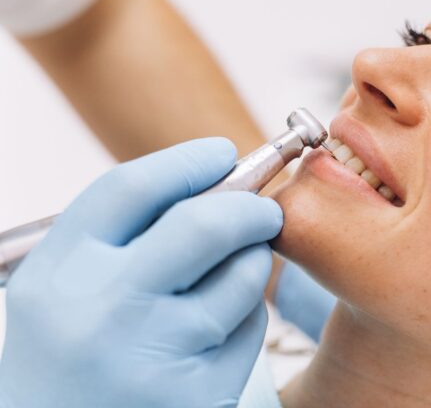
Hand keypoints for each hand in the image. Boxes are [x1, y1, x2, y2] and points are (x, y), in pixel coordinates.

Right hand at [0, 138, 282, 407]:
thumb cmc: (71, 359)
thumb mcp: (68, 291)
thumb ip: (126, 236)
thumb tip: (220, 179)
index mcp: (59, 275)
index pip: (132, 189)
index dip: (187, 161)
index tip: (223, 151)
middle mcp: (103, 314)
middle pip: (205, 224)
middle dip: (250, 207)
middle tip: (266, 209)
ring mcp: (154, 359)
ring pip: (242, 276)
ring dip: (251, 265)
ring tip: (229, 279)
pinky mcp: (201, 397)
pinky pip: (250, 329)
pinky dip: (245, 318)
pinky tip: (215, 334)